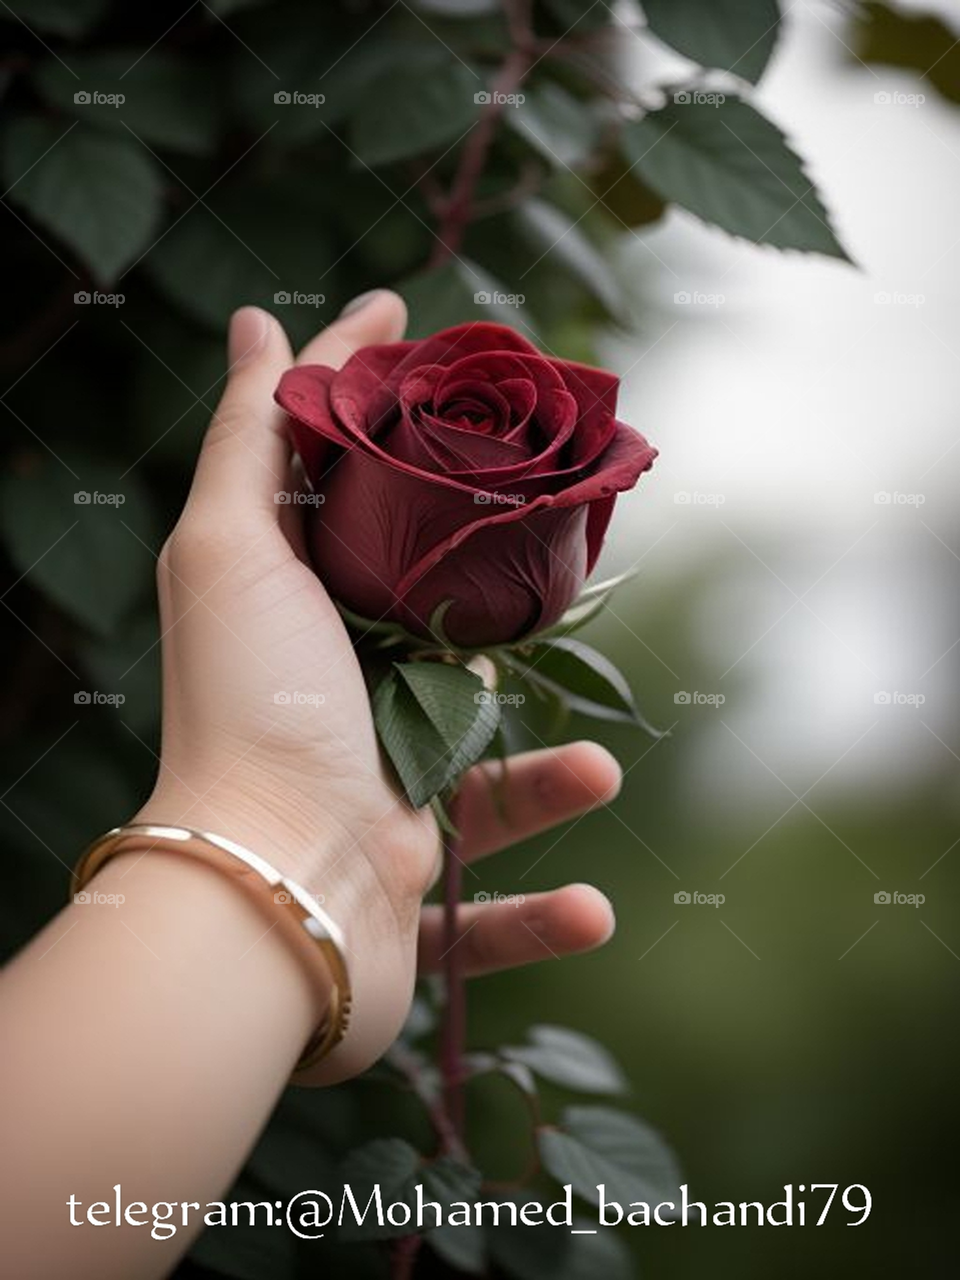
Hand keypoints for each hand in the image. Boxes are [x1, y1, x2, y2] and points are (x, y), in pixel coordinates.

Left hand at [134, 291, 620, 1081]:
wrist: (265, 896)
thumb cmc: (254, 712)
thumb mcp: (233, 551)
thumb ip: (251, 438)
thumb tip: (259, 322)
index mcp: (304, 632)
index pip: (362, 518)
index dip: (402, 434)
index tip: (457, 351)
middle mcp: (337, 717)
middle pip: (442, 650)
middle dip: (507, 627)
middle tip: (576, 575)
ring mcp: (376, 810)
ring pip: (487, 790)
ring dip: (545, 787)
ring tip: (597, 771)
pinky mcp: (408, 902)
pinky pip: (486, 918)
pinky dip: (538, 917)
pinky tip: (592, 909)